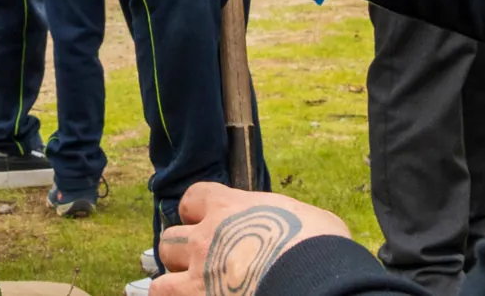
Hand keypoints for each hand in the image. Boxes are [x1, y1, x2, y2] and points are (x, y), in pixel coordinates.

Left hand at [152, 183, 350, 294]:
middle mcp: (205, 236)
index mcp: (229, 207)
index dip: (197, 212)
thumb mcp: (308, 219)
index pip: (193, 198)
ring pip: (163, 273)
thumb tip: (297, 232)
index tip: (206, 223)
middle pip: (171, 238)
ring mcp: (198, 271)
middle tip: (202, 265)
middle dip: (183, 252)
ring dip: (175, 281)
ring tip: (192, 290)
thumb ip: (285, 220)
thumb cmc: (321, 249)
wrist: (314, 283)